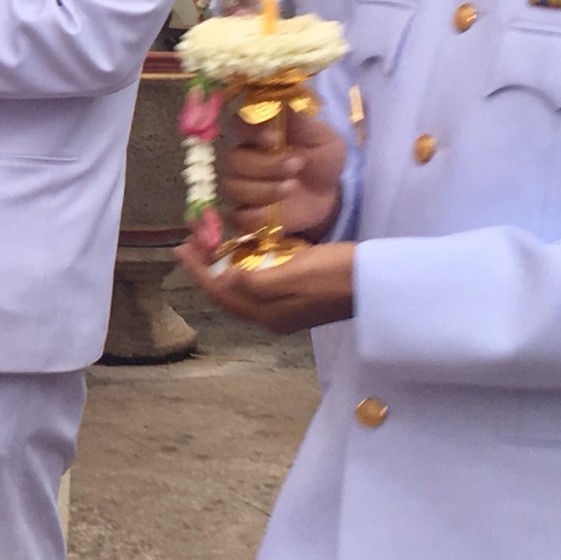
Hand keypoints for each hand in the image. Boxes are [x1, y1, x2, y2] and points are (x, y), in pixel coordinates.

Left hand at [177, 238, 355, 334]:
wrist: (380, 283)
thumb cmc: (338, 273)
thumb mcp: (295, 274)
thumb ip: (257, 282)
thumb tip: (225, 280)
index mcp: (268, 313)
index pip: (221, 292)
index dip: (199, 270)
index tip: (181, 247)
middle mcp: (273, 315)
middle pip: (229, 293)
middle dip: (207, 269)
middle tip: (192, 244)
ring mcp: (287, 308)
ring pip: (244, 289)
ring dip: (226, 268)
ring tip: (212, 246)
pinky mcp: (300, 296)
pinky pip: (262, 283)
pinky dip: (248, 267)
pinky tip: (248, 251)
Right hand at [220, 99, 345, 242]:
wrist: (329, 195)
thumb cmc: (322, 159)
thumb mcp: (322, 138)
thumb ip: (302, 121)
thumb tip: (287, 94)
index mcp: (259, 132)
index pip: (239, 124)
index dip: (251, 131)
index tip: (275, 137)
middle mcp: (244, 156)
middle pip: (234, 159)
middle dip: (265, 165)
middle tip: (296, 166)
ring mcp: (242, 185)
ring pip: (234, 187)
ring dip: (263, 190)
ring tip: (292, 188)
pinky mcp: (245, 212)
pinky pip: (234, 216)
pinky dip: (251, 217)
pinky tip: (270, 215)